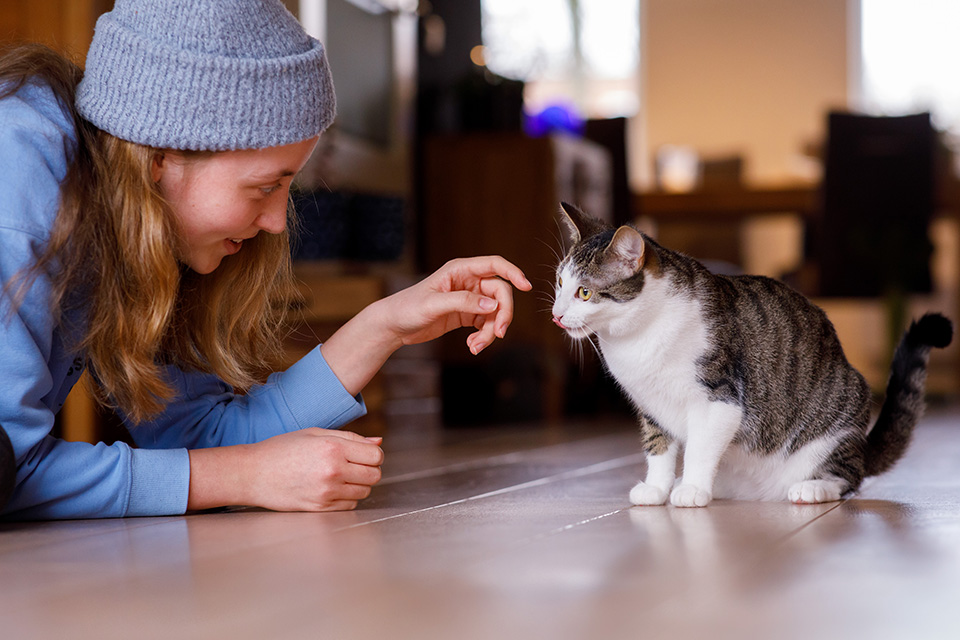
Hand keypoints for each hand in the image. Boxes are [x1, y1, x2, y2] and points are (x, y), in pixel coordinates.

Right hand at [188, 429, 382, 511]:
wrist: (253, 474)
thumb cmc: (282, 449)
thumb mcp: (315, 434)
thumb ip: (350, 438)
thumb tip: (378, 443)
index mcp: (333, 448)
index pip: (375, 456)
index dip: (373, 455)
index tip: (363, 454)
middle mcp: (333, 471)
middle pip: (375, 475)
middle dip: (369, 470)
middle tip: (353, 466)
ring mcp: (327, 492)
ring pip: (364, 492)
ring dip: (358, 484)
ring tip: (339, 476)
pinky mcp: (321, 508)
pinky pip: (350, 505)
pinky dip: (347, 498)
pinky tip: (331, 488)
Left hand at [376, 255, 532, 353]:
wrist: (393, 325)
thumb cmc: (407, 308)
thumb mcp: (434, 304)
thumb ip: (463, 302)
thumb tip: (491, 304)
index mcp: (460, 270)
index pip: (494, 265)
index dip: (513, 273)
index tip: (526, 287)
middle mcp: (468, 282)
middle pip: (500, 294)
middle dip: (501, 315)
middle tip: (497, 334)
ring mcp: (469, 299)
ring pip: (494, 313)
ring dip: (490, 331)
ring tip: (475, 346)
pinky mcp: (466, 315)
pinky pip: (486, 324)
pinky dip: (483, 336)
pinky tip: (472, 345)